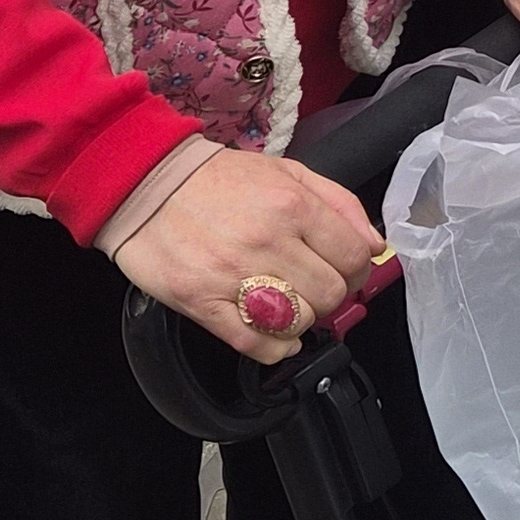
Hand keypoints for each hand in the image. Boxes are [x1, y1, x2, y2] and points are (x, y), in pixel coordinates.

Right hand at [112, 147, 386, 364]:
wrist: (144, 184)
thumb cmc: (219, 180)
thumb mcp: (286, 172)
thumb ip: (338, 204)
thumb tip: (375, 245)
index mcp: (292, 205)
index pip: (356, 256)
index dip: (357, 269)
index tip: (344, 270)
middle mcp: (267, 241)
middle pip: (331, 294)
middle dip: (330, 295)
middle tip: (313, 286)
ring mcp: (233, 276)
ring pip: (299, 323)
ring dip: (301, 320)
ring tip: (288, 304)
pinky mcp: (201, 303)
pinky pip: (256, 344)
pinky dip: (274, 347)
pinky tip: (273, 331)